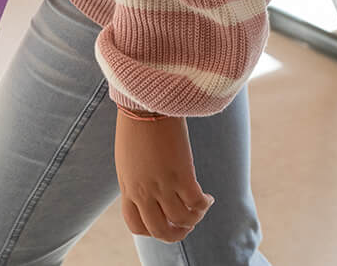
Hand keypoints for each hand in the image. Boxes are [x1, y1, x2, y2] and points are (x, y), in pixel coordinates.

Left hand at [115, 111, 213, 242]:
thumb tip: (149, 190)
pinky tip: (207, 198)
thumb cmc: (137, 124)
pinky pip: (196, 203)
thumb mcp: (128, 158)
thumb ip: (136, 178)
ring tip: (201, 207)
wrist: (146, 103)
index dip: (152, 231)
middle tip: (187, 226)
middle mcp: (144, 192)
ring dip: (194, 219)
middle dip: (176, 234)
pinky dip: (204, 205)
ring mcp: (162, 185)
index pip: (136, 225)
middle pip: (160, 230)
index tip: (164, 222)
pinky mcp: (181, 174)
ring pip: (182, 220)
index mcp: (128, 187)